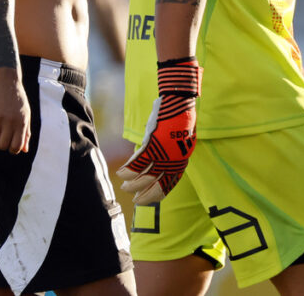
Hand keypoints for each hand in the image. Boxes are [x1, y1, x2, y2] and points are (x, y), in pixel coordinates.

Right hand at [0, 67, 29, 153]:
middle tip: (1, 137)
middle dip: (1, 144)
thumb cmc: (17, 100)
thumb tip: (24, 151)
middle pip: (3, 145)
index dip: (12, 150)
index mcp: (22, 122)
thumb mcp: (25, 115)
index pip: (17, 146)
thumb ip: (25, 132)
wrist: (7, 81)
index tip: (9, 145)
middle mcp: (11, 121)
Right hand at [117, 58, 201, 203]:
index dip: (159, 194)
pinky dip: (128, 171)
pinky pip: (137, 163)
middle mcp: (174, 159)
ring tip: (125, 187)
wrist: (179, 101)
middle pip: (158, 184)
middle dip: (145, 194)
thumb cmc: (177, 118)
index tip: (150, 200)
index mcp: (182, 159)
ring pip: (145, 176)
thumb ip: (168, 152)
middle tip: (136, 200)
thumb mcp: (176, 139)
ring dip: (133, 184)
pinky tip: (121, 174)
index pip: (170, 183)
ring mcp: (163, 153)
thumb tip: (156, 162)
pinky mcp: (153, 144)